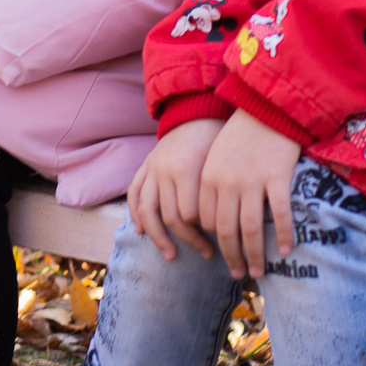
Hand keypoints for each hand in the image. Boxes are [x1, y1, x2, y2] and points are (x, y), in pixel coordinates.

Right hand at [127, 117, 225, 262]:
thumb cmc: (218, 139)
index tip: (223, 241)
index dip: (205, 231)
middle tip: (208, 254)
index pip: (190, 214)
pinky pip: (134, 195)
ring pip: (148, 212)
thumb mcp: (223, 163)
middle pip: (172, 217)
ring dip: (159, 238)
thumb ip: (220, 194)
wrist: (198, 111)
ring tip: (171, 255)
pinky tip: (142, 232)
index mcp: (187, 169)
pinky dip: (136, 215)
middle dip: (191, 240)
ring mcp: (151, 169)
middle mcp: (164, 170)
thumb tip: (231, 230)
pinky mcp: (144, 167)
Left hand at [197, 110, 303, 279]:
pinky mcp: (277, 177)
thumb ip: (214, 187)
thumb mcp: (218, 158)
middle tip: (238, 274)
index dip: (216, 241)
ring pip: (251, 228)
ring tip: (258, 271)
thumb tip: (217, 224)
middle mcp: (227, 182)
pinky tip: (287, 250)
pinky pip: (280, 214)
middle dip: (232, 257)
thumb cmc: (242, 135)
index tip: (224, 253)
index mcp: (207, 178)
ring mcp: (252, 180)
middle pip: (226, 231)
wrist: (267, 107)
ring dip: (255, 254)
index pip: (207, 221)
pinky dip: (284, 235)